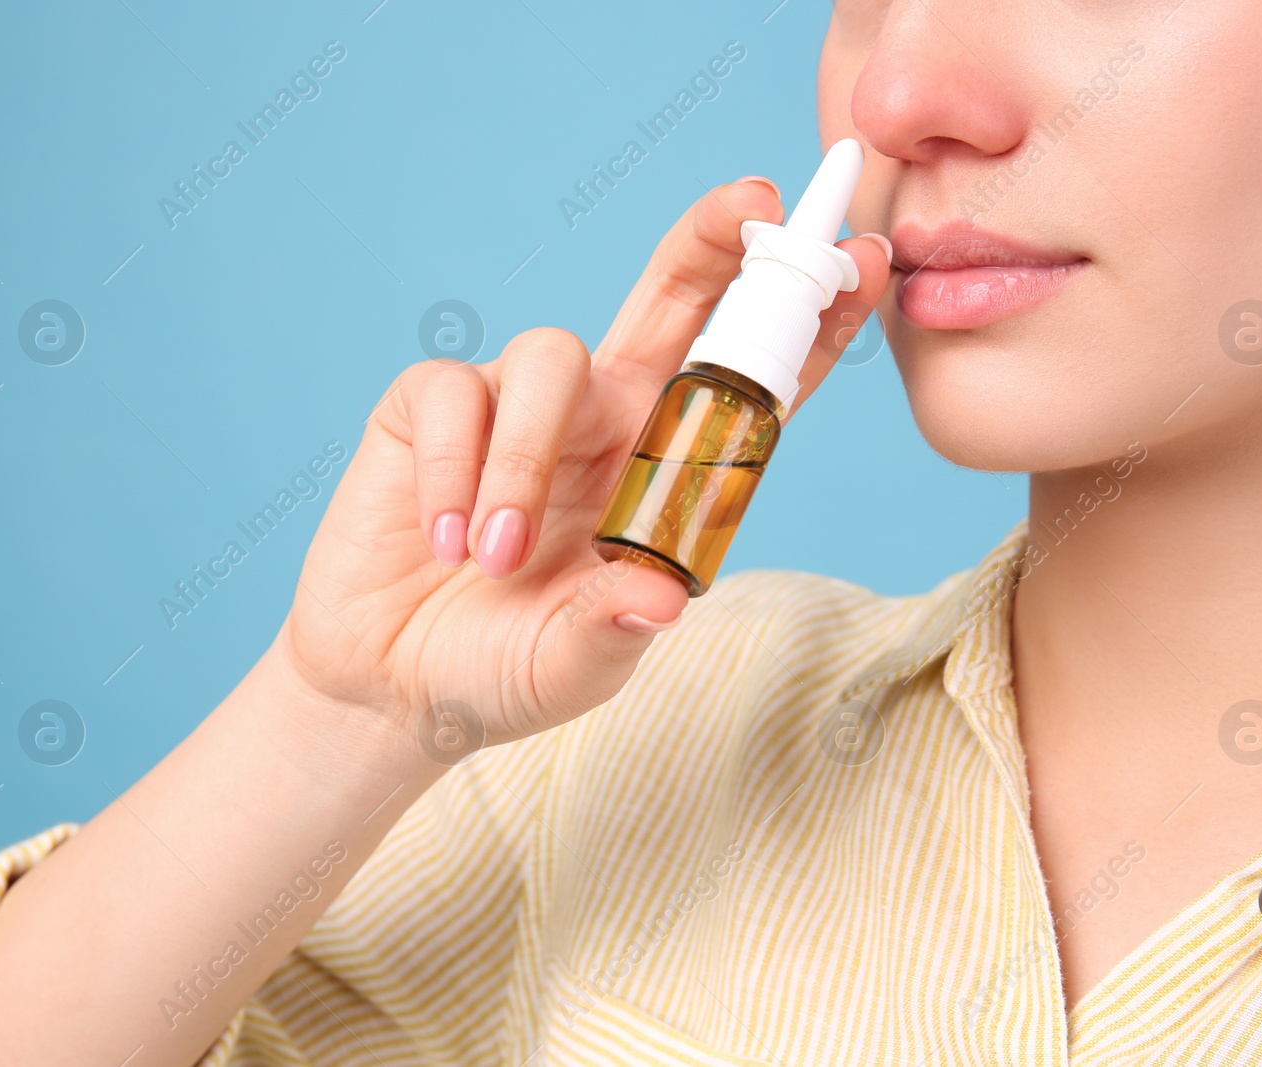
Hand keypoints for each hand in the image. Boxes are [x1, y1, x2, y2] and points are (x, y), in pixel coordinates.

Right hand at [275, 178, 891, 757]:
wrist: (396, 684)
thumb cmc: (506, 665)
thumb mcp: (574, 664)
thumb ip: (614, 630)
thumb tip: (662, 597)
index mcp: (662, 469)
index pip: (748, 384)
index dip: (806, 325)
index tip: (866, 263)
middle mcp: (603, 416)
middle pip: (669, 298)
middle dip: (711, 240)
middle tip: (751, 202)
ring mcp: (518, 403)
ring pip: (551, 358)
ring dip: (527, 463)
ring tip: (500, 561)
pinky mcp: (431, 406)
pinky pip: (453, 395)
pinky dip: (452, 471)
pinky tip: (445, 541)